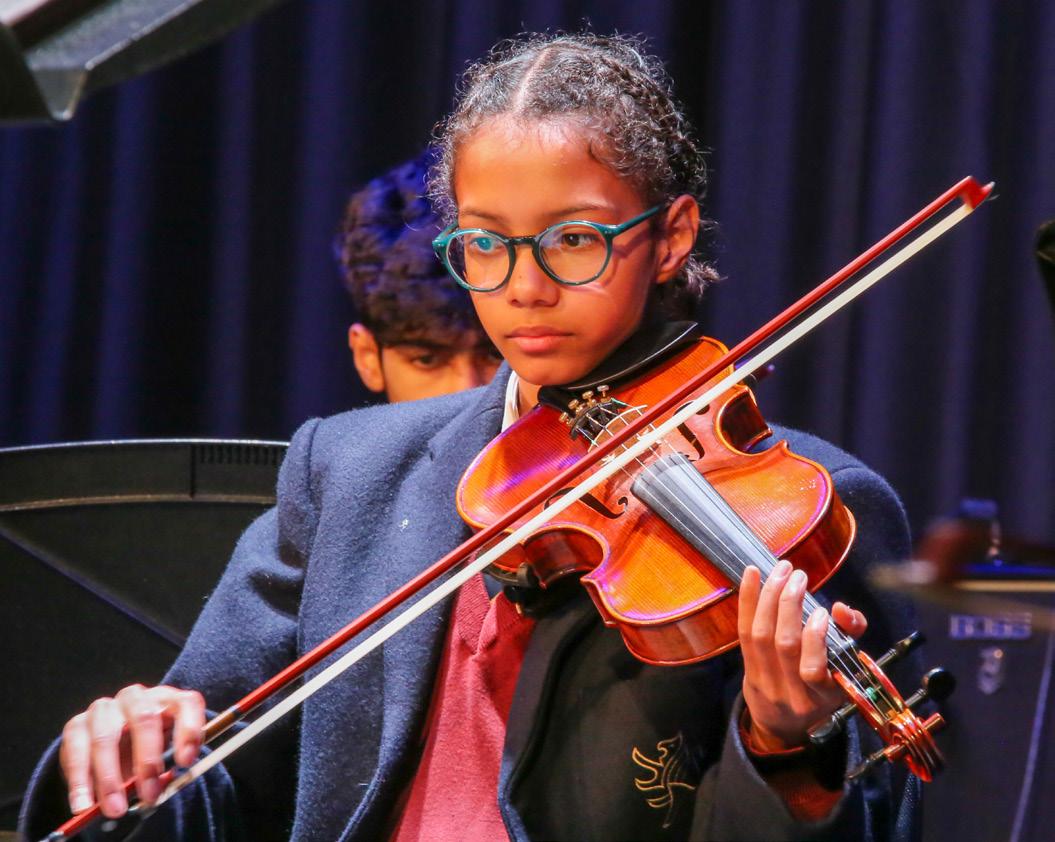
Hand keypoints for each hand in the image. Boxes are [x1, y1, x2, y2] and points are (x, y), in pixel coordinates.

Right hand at [59, 684, 204, 817]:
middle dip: (147, 760)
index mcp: (168, 700)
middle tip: (149, 794)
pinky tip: (84, 803)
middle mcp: (136, 698)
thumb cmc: (146, 747)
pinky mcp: (76, 724)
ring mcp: (104, 708)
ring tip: (116, 808)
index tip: (185, 762)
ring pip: (106, 737)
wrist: (112, 742)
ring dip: (110, 778)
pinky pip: (77, 751)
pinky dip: (81, 781)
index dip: (188, 731)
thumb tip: (158, 790)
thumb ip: (167, 767)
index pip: (187, 703)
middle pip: (144, 718)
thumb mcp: (164, 753)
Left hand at [737, 561, 866, 751]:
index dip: (814, 638)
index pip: (813, 671)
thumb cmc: (821, 689)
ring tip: (781, 571)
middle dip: (790, 604)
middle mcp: (791, 692)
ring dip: (769, 597)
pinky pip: (743, 632)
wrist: (784, 724)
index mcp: (823, 696)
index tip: (822, 612)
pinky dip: (747, 600)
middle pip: (784, 645)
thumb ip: (850, 635)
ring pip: (761, 635)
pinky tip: (751, 573)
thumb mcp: (845, 670)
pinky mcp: (747, 670)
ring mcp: (766, 682)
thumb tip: (842, 609)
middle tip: (798, 576)